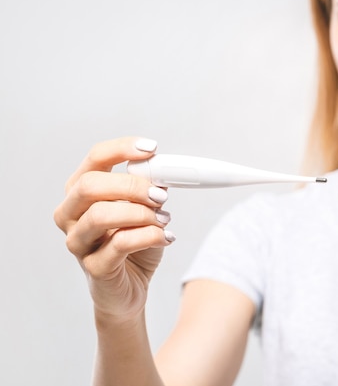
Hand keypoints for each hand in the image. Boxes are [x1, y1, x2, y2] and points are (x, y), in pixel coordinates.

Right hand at [53, 137, 175, 321]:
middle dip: (131, 185)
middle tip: (161, 195)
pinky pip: (119, 244)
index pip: (94, 159)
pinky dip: (149, 236)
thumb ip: (148, 189)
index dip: (121, 149)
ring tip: (164, 219)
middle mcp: (71, 214)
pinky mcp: (93, 267)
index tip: (151, 148)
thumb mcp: (145, 209)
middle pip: (90, 185)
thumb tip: (162, 170)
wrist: (130, 289)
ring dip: (140, 213)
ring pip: (101, 215)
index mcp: (81, 192)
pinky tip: (166, 237)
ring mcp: (77, 242)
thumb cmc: (134, 244)